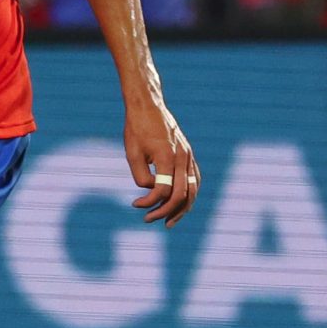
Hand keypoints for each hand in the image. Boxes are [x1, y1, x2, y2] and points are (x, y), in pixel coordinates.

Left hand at [124, 97, 197, 225]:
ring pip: (193, 189)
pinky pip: (195, 179)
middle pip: (183, 194)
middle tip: (149, 220)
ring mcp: (189, 156)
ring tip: (169, 221)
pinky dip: (189, 194)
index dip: (149, 202)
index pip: (163, 190)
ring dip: (182, 208)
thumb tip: (152, 191)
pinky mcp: (189, 154)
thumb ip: (142, 175)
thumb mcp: (132, 153)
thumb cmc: (136, 129)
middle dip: (166, 211)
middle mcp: (183, 158)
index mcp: (167, 157)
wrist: (148, 106)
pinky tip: (181, 204)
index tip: (135, 205)